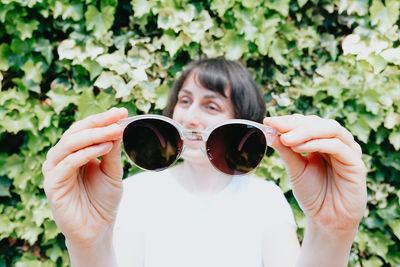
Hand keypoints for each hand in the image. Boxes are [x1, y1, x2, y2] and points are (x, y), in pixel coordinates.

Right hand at [42, 107, 127, 246]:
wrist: (98, 229)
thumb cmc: (104, 201)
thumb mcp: (113, 172)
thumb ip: (113, 152)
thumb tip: (118, 126)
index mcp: (75, 153)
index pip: (85, 129)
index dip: (102, 119)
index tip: (122, 112)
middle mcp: (63, 158)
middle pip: (76, 132)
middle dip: (99, 122)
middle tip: (119, 117)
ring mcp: (55, 170)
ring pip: (70, 143)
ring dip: (94, 135)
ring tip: (115, 131)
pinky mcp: (53, 184)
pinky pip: (67, 163)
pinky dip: (86, 152)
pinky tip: (104, 147)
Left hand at [264, 114, 366, 233]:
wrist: (326, 219)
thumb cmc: (313, 193)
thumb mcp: (295, 169)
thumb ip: (286, 151)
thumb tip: (270, 132)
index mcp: (322, 141)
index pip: (306, 123)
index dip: (288, 121)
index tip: (268, 121)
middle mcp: (337, 142)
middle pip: (318, 123)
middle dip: (295, 124)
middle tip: (276, 126)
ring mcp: (349, 151)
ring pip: (330, 130)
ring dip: (306, 131)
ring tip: (286, 138)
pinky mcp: (356, 164)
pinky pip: (338, 147)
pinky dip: (317, 143)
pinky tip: (299, 148)